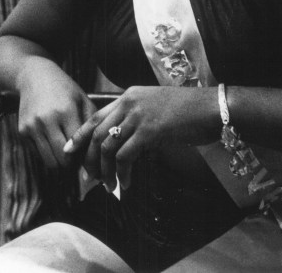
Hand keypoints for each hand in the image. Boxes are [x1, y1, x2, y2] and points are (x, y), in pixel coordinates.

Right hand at [17, 61, 94, 169]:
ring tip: (66, 154)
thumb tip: (96, 151)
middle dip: (72, 164)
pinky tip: (52, 143)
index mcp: (66, 111)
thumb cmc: (63, 88)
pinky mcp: (22, 131)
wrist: (34, 76)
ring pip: (49, 162)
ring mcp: (32, 126)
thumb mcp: (82, 99)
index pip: (77, 149)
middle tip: (78, 160)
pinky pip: (37, 155)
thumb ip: (91, 124)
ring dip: (59, 163)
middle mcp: (47, 120)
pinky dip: (47, 154)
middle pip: (63, 160)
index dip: (84, 157)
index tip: (88, 156)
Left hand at [65, 86, 219, 191]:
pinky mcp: (150, 130)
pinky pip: (126, 156)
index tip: (69, 150)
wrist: (211, 107)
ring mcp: (138, 115)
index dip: (80, 135)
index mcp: (128, 96)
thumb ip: (137, 121)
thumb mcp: (155, 109)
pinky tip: (127, 184)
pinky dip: (123, 173)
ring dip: (105, 170)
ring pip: (108, 146)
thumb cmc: (188, 111)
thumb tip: (124, 144)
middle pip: (97, 132)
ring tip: (108, 186)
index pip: (95, 115)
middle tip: (89, 178)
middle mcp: (129, 102)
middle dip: (90, 158)